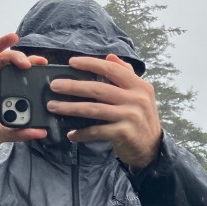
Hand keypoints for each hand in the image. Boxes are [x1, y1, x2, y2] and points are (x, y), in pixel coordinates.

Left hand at [46, 54, 162, 170]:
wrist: (152, 148)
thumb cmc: (142, 119)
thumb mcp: (140, 95)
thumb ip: (126, 74)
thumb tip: (110, 57)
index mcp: (140, 86)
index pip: (112, 70)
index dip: (91, 64)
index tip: (72, 62)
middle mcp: (137, 99)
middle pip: (98, 89)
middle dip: (73, 86)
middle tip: (54, 85)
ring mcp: (130, 116)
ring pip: (94, 109)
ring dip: (70, 108)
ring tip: (54, 106)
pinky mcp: (124, 133)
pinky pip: (97, 131)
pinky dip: (82, 133)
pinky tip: (71, 134)